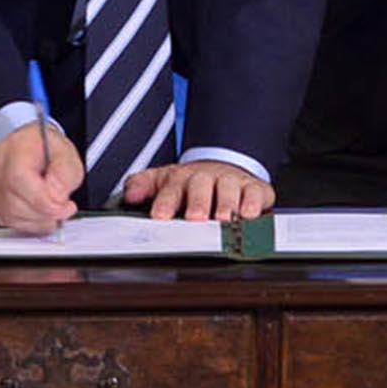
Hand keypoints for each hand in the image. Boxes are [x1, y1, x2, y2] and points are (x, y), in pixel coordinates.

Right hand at [0, 120, 81, 232]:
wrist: (30, 144)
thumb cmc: (46, 147)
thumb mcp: (67, 153)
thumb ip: (66, 175)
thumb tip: (57, 198)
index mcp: (14, 148)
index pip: (19, 181)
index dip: (45, 202)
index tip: (65, 207)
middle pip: (15, 203)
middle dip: (45, 213)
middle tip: (63, 209)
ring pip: (10, 216)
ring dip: (37, 220)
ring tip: (53, 208)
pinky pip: (7, 220)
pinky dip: (28, 222)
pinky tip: (40, 212)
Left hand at [120, 160, 274, 220]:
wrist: (224, 169)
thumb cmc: (191, 184)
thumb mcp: (163, 182)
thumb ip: (142, 186)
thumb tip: (130, 194)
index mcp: (181, 179)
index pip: (170, 189)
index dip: (165, 202)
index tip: (160, 216)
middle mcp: (206, 178)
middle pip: (201, 186)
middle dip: (198, 202)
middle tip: (194, 218)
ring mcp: (232, 182)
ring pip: (229, 189)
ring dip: (226, 204)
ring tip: (223, 218)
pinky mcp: (255, 188)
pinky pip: (256, 193)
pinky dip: (254, 203)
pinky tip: (249, 214)